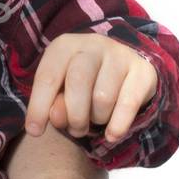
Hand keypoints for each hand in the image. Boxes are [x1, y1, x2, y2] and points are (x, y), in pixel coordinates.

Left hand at [24, 34, 156, 142]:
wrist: (122, 69)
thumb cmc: (83, 83)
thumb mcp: (62, 92)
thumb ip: (55, 105)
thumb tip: (58, 117)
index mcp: (65, 46)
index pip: (47, 77)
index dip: (39, 107)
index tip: (34, 131)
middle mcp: (93, 44)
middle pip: (78, 83)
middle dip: (74, 116)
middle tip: (75, 130)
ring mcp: (120, 55)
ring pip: (103, 97)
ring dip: (96, 119)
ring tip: (95, 120)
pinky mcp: (143, 71)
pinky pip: (128, 104)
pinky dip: (117, 125)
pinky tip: (111, 134)